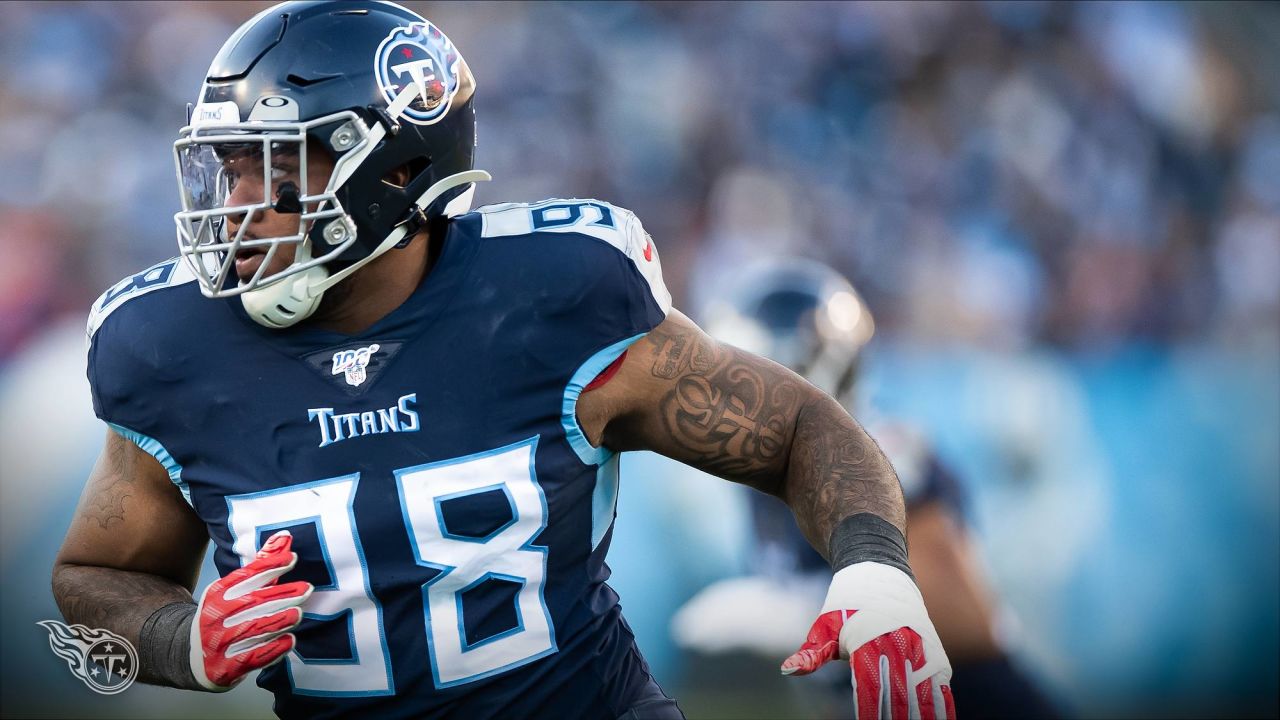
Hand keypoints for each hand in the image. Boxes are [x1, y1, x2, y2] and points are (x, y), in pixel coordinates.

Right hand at [189, 530, 312, 690]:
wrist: (193, 656)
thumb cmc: (225, 616)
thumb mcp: (236, 589)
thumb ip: (263, 565)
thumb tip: (285, 536)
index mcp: (219, 593)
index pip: (246, 576)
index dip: (269, 566)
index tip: (292, 558)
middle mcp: (215, 616)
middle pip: (251, 603)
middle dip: (280, 595)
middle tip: (306, 589)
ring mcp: (218, 643)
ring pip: (251, 630)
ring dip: (277, 621)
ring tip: (298, 613)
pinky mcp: (225, 667)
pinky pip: (251, 658)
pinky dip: (272, 650)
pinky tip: (289, 641)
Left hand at [782, 562, 954, 719]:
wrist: (881, 573)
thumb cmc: (847, 606)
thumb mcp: (825, 626)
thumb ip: (812, 653)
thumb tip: (788, 670)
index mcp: (868, 642)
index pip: (871, 690)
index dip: (872, 714)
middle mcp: (899, 646)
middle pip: (900, 696)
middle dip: (897, 718)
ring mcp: (921, 650)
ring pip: (925, 694)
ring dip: (921, 715)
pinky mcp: (935, 653)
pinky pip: (943, 687)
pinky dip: (942, 707)